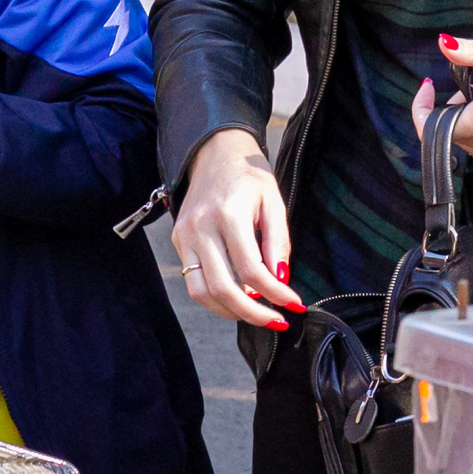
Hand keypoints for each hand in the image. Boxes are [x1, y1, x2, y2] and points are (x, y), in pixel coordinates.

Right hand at [173, 129, 301, 329]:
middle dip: (253, 313)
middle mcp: (200, 227)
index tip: (294, 304)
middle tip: (277, 321)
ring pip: (202, 292)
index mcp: (228, 215)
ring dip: (231, 312)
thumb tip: (280, 280)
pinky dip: (215, 298)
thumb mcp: (274, 202)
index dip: (275, 293)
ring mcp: (184, 235)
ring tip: (258, 315)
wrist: (215, 152)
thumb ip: (278, 242)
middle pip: (223, 288)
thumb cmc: (250, 176)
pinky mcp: (178, 240)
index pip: (251, 270)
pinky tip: (238, 300)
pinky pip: (194, 281)